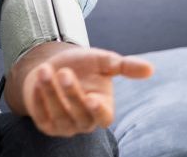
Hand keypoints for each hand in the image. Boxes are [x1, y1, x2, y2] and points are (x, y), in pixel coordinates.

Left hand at [10, 42, 153, 136]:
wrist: (52, 67)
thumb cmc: (81, 66)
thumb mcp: (101, 61)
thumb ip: (124, 66)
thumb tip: (150, 69)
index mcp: (103, 107)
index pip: (104, 117)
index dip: (99, 111)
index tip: (93, 98)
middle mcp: (84, 121)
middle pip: (80, 115)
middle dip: (72, 94)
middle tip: (64, 72)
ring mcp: (65, 126)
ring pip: (59, 116)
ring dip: (51, 94)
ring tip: (45, 70)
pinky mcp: (46, 125)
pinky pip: (41, 116)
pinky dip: (38, 100)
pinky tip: (35, 82)